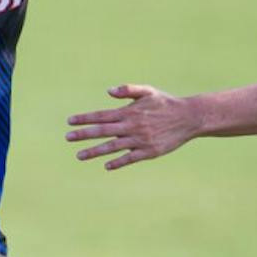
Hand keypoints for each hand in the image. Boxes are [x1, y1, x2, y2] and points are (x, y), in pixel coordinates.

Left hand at [67, 84, 193, 170]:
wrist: (188, 117)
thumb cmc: (165, 103)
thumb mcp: (148, 92)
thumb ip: (128, 90)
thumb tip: (108, 91)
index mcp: (129, 112)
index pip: (102, 115)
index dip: (85, 118)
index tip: (70, 121)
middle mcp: (132, 126)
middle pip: (102, 131)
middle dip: (83, 134)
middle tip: (67, 137)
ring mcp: (140, 140)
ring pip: (112, 146)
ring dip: (94, 151)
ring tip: (79, 155)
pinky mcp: (149, 152)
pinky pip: (130, 158)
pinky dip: (118, 162)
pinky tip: (106, 165)